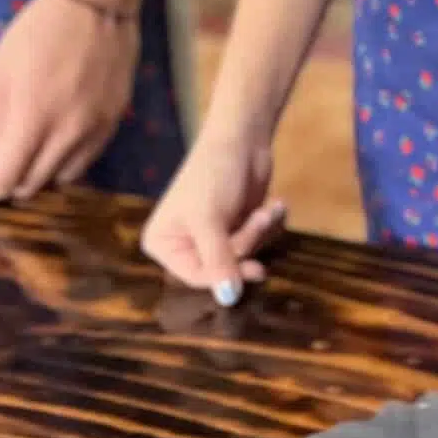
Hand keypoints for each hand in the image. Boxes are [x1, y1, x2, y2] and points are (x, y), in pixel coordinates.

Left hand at [0, 0, 141, 202]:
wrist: (93, 7)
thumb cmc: (35, 35)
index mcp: (32, 120)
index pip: (4, 181)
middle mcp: (68, 134)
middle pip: (32, 185)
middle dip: (8, 179)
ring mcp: (96, 130)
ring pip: (62, 178)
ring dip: (39, 171)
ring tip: (29, 148)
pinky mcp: (114, 121)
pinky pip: (86, 158)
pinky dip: (64, 158)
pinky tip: (55, 135)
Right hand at [139, 127, 286, 306]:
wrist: (243, 137)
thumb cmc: (215, 173)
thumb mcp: (210, 219)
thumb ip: (218, 261)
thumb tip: (228, 299)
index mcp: (163, 243)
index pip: (195, 277)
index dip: (226, 276)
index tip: (255, 269)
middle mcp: (185, 243)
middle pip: (224, 268)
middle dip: (247, 243)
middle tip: (259, 220)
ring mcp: (214, 235)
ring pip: (246, 255)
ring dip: (262, 232)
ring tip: (266, 208)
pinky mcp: (239, 225)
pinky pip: (261, 242)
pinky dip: (270, 225)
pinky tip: (274, 205)